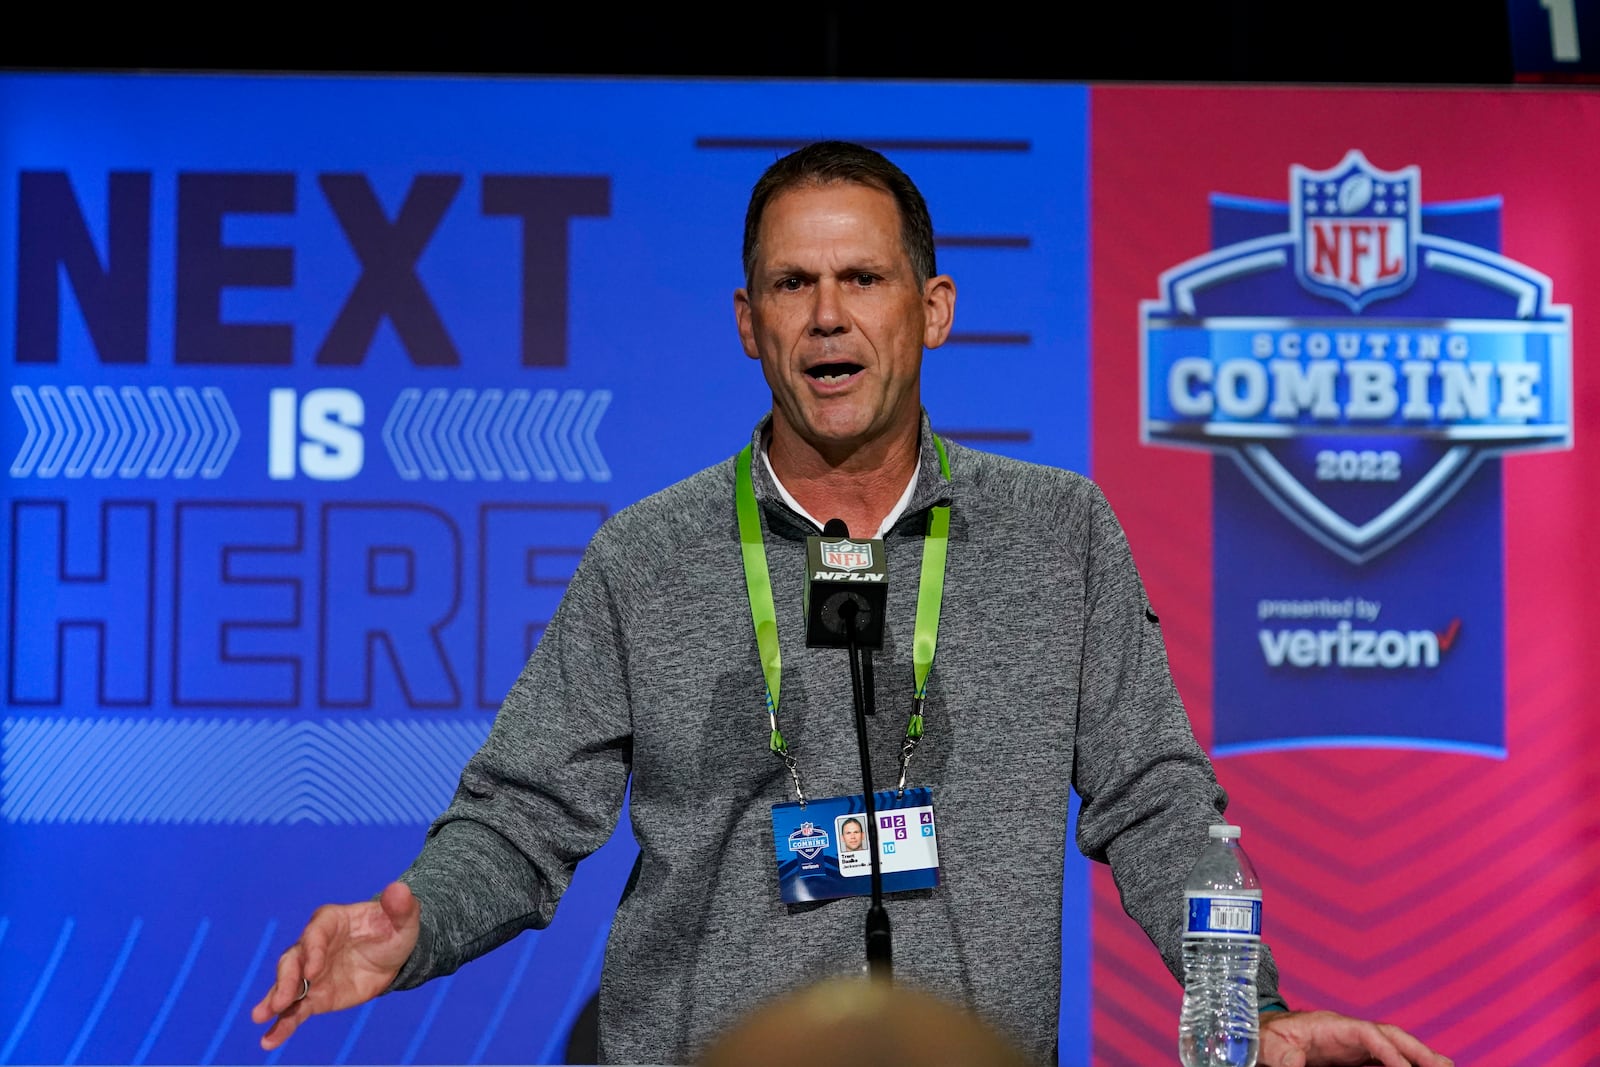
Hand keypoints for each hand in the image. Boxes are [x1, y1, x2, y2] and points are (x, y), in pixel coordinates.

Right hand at [250, 880, 421, 1049]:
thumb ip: (401, 906)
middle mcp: (313, 946)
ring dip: (275, 1000)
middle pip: (293, 960)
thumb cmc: (393, 930)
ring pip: (287, 985)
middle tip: (281, 1000)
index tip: (314, 971)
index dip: (312, 951)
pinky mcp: (315, 996)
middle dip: (286, 980)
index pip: (315, 934)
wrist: (393, 956)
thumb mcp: (404, 919)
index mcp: (330, 921)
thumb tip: (399, 889)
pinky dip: (282, 1024)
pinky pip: (296, 1010)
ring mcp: (311, 973)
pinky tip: (270, 1040)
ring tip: (261, 1017)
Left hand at [1260, 1010, 1451, 1066]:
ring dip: (1418, 1058)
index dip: (1389, 1051)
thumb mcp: (1271, 1043)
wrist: (1261, 1034)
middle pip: (1390, 1036)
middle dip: (1418, 1049)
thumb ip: (1285, 1055)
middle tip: (1445, 1066)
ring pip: (1393, 1049)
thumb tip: (1296, 1065)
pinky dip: (1402, 1066)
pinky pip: (1383, 1062)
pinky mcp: (1353, 1059)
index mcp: (1332, 1026)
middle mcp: (1349, 1033)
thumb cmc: (1266, 1035)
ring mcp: (1353, 1046)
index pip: (1369, 1034)